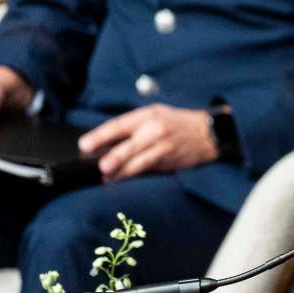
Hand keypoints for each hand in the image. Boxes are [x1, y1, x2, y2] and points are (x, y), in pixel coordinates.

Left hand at [79, 104, 218, 180]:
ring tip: (108, 177)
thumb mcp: (155, 114)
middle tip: (101, 167)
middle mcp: (155, 131)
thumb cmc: (177, 122)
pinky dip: (135, 175)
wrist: (208, 133)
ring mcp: (163, 148)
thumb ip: (133, 125)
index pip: (120, 125)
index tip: (85, 145)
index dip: (101, 136)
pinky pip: (149, 170)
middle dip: (114, 158)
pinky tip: (124, 178)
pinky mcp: (169, 162)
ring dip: (122, 172)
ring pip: (139, 163)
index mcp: (148, 116)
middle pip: (130, 147)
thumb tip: (106, 141)